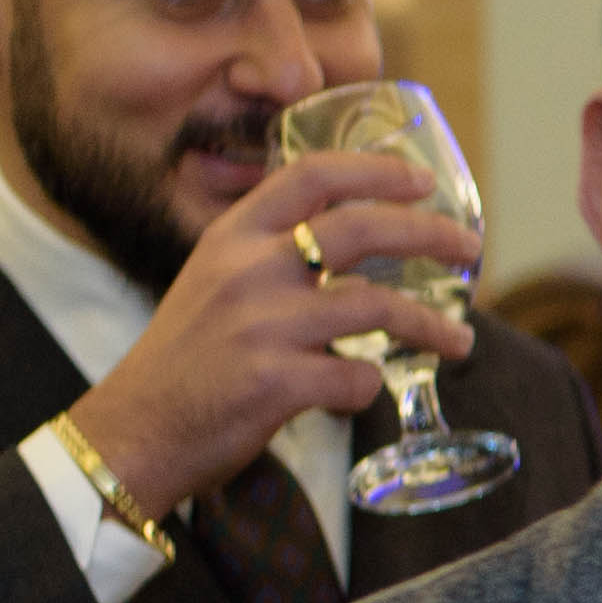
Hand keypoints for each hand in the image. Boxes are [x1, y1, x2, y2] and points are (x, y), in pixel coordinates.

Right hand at [64, 147, 472, 515]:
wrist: (131, 431)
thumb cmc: (184, 360)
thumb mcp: (213, 283)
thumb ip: (270, 257)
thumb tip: (355, 242)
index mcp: (231, 237)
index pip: (310, 176)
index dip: (374, 171)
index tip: (421, 178)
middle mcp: (247, 270)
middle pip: (361, 228)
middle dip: (428, 233)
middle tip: (470, 246)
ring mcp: (262, 325)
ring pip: (378, 306)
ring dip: (431, 325)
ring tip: (462, 341)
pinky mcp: (274, 382)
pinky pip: (357, 377)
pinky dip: (370, 387)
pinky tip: (362, 392)